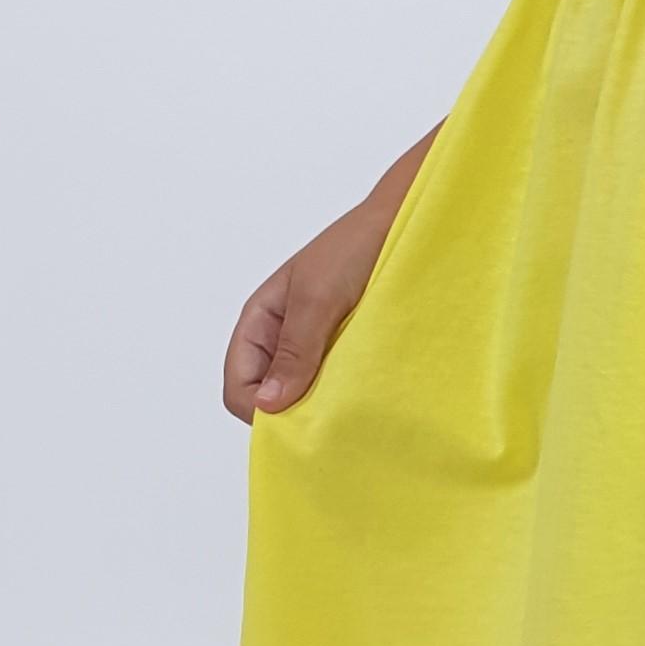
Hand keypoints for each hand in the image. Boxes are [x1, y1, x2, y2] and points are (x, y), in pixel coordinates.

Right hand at [223, 126, 442, 421]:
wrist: (406, 223)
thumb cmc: (355, 248)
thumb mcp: (318, 297)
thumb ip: (294, 350)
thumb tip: (266, 404)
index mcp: (260, 322)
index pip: (238, 386)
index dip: (257, 410)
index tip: (296, 422)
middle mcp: (282, 339)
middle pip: (267, 397)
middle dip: (290, 412)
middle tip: (328, 416)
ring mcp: (315, 346)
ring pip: (302, 395)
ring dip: (321, 405)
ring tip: (349, 401)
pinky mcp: (347, 349)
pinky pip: (334, 385)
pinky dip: (344, 394)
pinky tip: (365, 391)